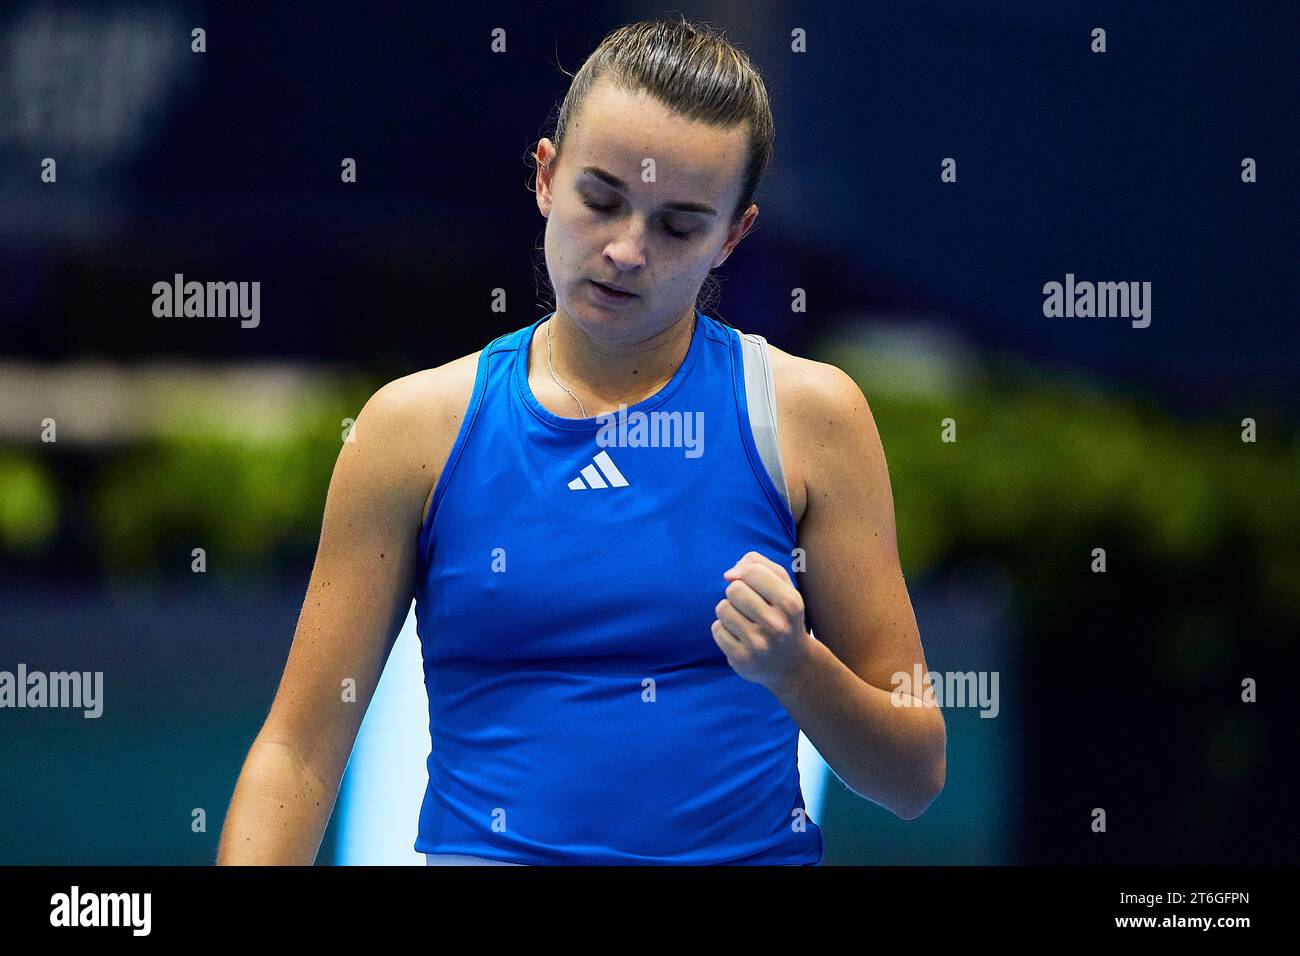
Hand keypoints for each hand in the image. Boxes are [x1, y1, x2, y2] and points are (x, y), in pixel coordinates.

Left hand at [713, 551, 814, 693]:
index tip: (755, 587)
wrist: (792, 664)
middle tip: (749, 606)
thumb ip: (758, 565)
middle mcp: (776, 625)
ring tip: (744, 621)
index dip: (747, 575)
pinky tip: (740, 637)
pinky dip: (724, 629)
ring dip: (729, 611)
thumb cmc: (783, 615)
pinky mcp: (741, 659)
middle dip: (737, 593)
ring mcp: (758, 644)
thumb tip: (729, 574)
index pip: (752, 571)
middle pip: (734, 589)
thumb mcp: (783, 586)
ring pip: (722, 608)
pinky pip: (717, 629)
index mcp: (790, 603)